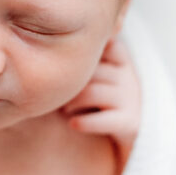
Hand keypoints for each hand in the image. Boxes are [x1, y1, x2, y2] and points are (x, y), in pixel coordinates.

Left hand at [61, 37, 140, 155]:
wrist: (124, 134)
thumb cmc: (99, 100)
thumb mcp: (95, 77)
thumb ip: (80, 61)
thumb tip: (44, 40)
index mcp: (120, 61)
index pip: (102, 45)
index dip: (84, 55)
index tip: (68, 68)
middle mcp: (128, 76)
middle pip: (90, 70)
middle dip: (70, 83)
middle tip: (57, 94)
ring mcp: (131, 98)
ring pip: (91, 92)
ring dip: (72, 103)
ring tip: (64, 110)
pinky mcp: (130, 122)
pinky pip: (102, 119)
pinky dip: (84, 122)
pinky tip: (74, 124)